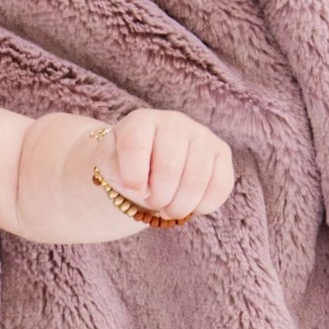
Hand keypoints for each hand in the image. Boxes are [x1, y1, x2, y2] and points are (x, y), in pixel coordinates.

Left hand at [95, 109, 233, 224]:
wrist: (146, 168)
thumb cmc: (123, 166)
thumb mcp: (106, 165)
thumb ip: (112, 169)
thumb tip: (140, 185)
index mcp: (141, 121)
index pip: (135, 147)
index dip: (132, 179)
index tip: (132, 188)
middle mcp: (174, 122)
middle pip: (169, 169)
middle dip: (158, 197)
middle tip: (153, 201)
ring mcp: (202, 135)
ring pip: (197, 181)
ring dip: (179, 206)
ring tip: (168, 207)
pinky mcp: (222, 153)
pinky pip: (221, 187)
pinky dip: (203, 206)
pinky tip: (190, 205)